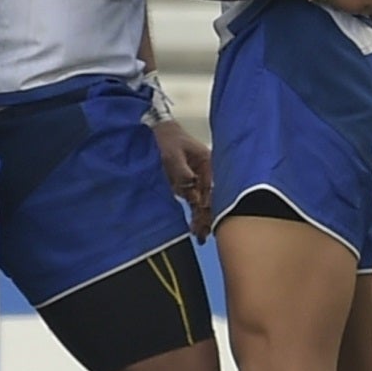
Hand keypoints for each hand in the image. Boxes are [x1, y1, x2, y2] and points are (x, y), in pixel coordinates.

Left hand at [153, 120, 212, 238]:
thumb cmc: (168, 140)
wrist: (160, 133)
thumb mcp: (173, 154)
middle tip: (203, 233)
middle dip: (207, 216)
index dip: (208, 203)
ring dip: (202, 219)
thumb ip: (182, 173)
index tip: (204, 217)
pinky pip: (194, 202)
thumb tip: (192, 192)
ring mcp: (199, 180)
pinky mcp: (190, 185)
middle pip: (210, 198)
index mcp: (208, 164)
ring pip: (203, 203)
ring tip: (201, 237)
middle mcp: (206, 173)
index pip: (211, 187)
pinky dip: (195, 215)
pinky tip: (196, 229)